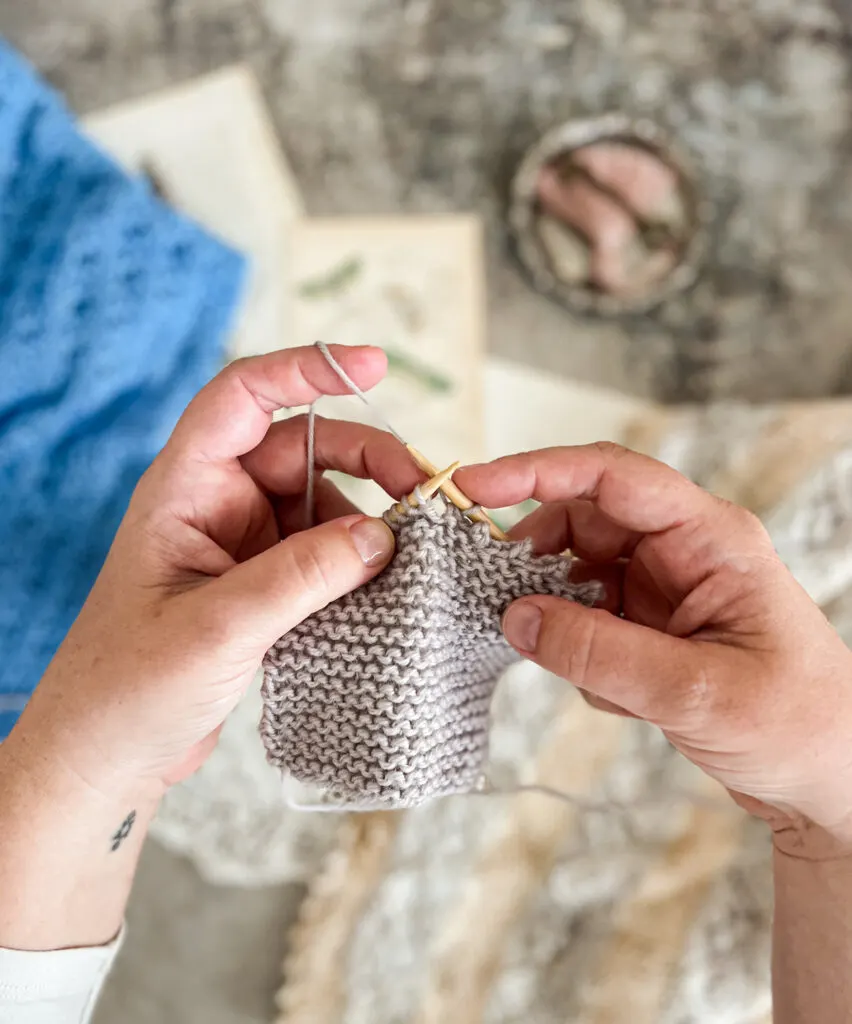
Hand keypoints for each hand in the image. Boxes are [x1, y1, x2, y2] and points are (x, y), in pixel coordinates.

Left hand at [8, 344, 418, 801]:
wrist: (108, 754)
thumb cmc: (130, 685)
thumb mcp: (220, 625)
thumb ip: (303, 575)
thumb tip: (384, 536)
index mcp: (185, 488)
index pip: (244, 397)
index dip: (306, 369)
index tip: (372, 366)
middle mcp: (218, 503)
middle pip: (304, 448)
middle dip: (367, 459)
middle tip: (422, 493)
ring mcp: (244, 544)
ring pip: (324, 503)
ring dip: (370, 520)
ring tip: (412, 553)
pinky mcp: (265, 584)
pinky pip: (326, 553)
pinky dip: (361, 562)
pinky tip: (391, 585)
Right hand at [458, 443, 851, 858]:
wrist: (831, 781)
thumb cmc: (798, 725)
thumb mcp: (695, 691)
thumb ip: (599, 652)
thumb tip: (515, 616)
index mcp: (710, 539)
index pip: (611, 478)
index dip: (537, 472)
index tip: (475, 488)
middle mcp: (683, 553)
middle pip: (583, 521)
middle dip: (536, 555)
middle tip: (496, 595)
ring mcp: (665, 591)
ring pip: (578, 572)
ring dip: (559, 614)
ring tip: (574, 664)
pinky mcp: (651, 629)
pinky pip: (587, 621)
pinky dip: (582, 656)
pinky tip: (623, 699)